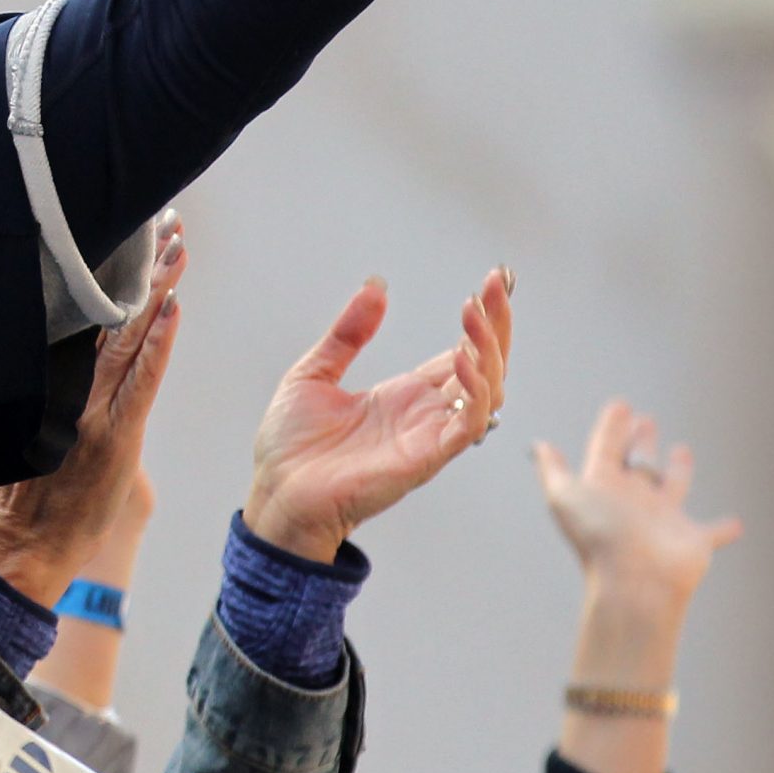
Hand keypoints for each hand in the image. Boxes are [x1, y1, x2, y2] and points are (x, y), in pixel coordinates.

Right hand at [0, 215, 186, 605]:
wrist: (23, 549)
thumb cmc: (21, 499)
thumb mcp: (30, 433)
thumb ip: (56, 396)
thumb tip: (68, 366)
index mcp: (57, 384)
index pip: (92, 317)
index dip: (116, 277)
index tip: (138, 238)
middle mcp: (76, 388)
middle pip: (114, 315)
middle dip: (144, 270)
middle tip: (169, 225)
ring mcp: (96, 410)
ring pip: (131, 337)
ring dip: (158, 291)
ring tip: (179, 250)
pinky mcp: (115, 436)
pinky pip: (141, 379)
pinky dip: (157, 342)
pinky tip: (173, 307)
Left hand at [242, 267, 513, 562]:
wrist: (275, 493)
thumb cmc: (292, 446)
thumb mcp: (314, 373)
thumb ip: (348, 334)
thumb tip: (375, 288)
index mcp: (404, 395)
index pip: (461, 353)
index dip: (482, 320)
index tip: (494, 279)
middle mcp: (425, 414)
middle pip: (484, 366)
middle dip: (497, 325)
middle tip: (498, 283)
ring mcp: (428, 436)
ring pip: (487, 391)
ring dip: (488, 350)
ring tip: (474, 312)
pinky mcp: (424, 458)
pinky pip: (466, 426)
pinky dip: (474, 392)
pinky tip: (461, 358)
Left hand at [533, 401, 740, 606]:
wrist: (633, 583)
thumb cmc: (599, 537)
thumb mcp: (564, 496)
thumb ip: (552, 469)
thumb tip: (537, 445)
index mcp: (605, 486)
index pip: (607, 447)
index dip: (612, 426)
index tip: (621, 404)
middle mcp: (634, 500)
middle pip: (639, 462)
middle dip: (642, 441)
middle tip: (647, 420)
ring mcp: (664, 519)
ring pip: (674, 486)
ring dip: (679, 470)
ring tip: (683, 451)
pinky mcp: (692, 540)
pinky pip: (712, 532)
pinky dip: (724, 529)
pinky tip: (736, 524)